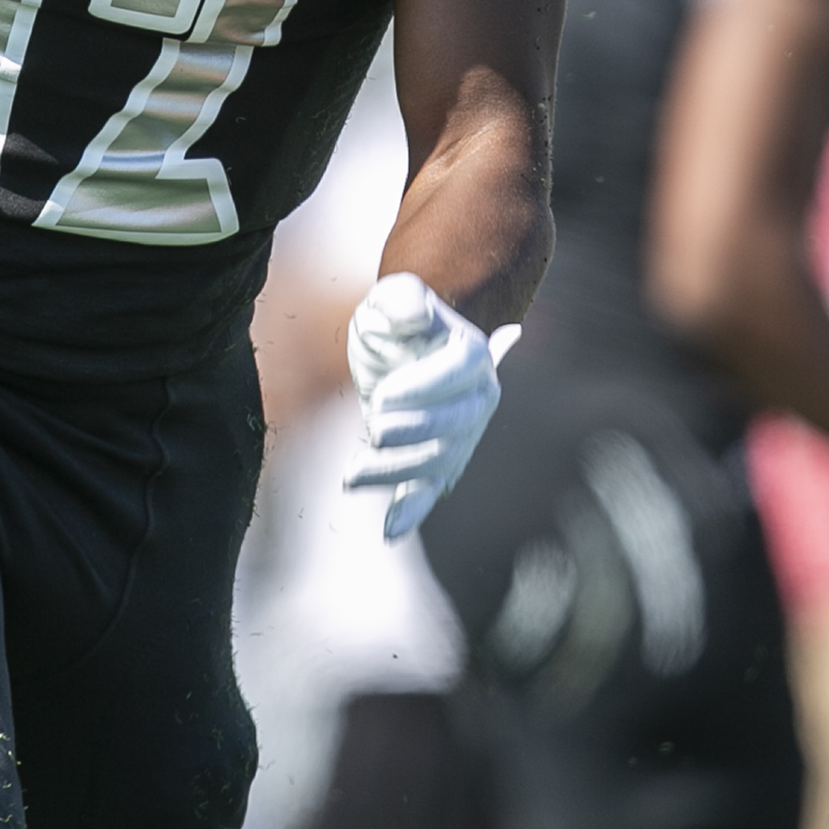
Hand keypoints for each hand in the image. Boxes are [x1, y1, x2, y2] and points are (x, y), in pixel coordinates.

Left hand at [342, 273, 521, 539]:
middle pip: (457, 424)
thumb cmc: (398, 319)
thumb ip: (403, 299)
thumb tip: (411, 314)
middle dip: (416, 432)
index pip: (459, 374)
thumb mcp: (395, 296)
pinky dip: (411, 511)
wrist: (401, 348)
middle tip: (374, 427)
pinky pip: (428, 491)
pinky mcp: (435, 463)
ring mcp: (459, 437)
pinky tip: (389, 531)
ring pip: (438, 463)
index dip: (424, 388)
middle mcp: (476, 400)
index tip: (382, 395)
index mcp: (473, 355)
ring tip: (351, 475)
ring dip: (397, 472)